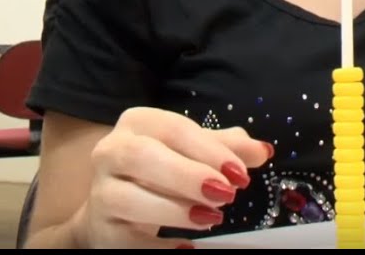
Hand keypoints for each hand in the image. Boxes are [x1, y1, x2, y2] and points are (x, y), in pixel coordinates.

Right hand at [76, 107, 272, 247]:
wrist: (115, 204)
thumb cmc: (162, 168)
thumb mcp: (194, 152)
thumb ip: (228, 149)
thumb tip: (263, 151)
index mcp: (138, 123)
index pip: (173, 129)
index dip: (209, 150)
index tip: (241, 174)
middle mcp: (111, 151)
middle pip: (141, 156)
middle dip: (187, 175)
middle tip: (227, 194)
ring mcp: (101, 191)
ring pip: (128, 198)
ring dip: (174, 210)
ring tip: (212, 218)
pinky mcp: (102, 228)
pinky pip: (127, 237)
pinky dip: (158, 246)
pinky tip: (186, 247)